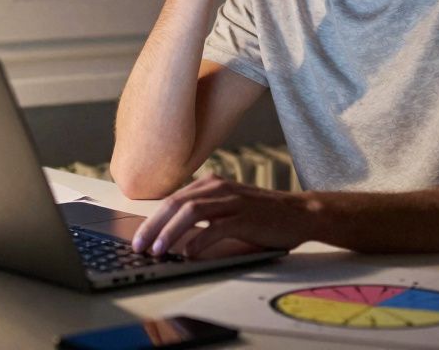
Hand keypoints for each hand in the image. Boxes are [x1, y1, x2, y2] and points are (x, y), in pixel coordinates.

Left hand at [131, 175, 313, 258]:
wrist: (300, 213)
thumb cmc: (262, 216)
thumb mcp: (228, 208)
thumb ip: (204, 215)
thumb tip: (174, 238)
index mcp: (211, 184)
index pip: (172, 200)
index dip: (152, 220)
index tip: (139, 238)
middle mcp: (218, 187)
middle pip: (175, 204)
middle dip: (153, 226)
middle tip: (139, 246)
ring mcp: (232, 200)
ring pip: (191, 212)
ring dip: (170, 232)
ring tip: (159, 251)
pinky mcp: (245, 216)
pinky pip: (216, 227)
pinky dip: (199, 240)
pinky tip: (189, 253)